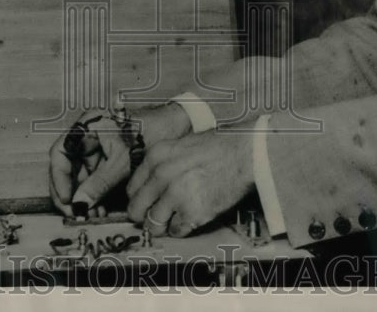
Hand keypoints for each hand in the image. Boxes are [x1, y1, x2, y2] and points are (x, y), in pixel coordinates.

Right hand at [48, 103, 192, 216]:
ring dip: (83, 199)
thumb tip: (79, 205)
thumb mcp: (122, 160)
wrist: (176, 129)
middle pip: (67, 169)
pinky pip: (94, 181)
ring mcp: (97, 150)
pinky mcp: (107, 162)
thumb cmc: (150, 133)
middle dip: (72, 194)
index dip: (59, 178)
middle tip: (76, 215)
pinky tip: (99, 211)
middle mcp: (88, 137)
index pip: (59, 153)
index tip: (66, 200)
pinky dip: (95, 196)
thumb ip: (99, 183)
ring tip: (92, 216)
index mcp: (87, 127)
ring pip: (80, 178)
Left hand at [125, 129, 253, 236]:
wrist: (244, 153)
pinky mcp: (192, 212)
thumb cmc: (218, 147)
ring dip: (161, 226)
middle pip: (136, 209)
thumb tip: (151, 184)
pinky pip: (176, 230)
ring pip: (153, 224)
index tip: (145, 204)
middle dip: (144, 216)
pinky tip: (190, 218)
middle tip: (153, 218)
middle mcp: (161, 175)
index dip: (139, 199)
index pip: (132, 189)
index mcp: (156, 156)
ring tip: (171, 221)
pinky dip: (181, 228)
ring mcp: (176, 195)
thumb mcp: (181, 145)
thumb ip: (162, 163)